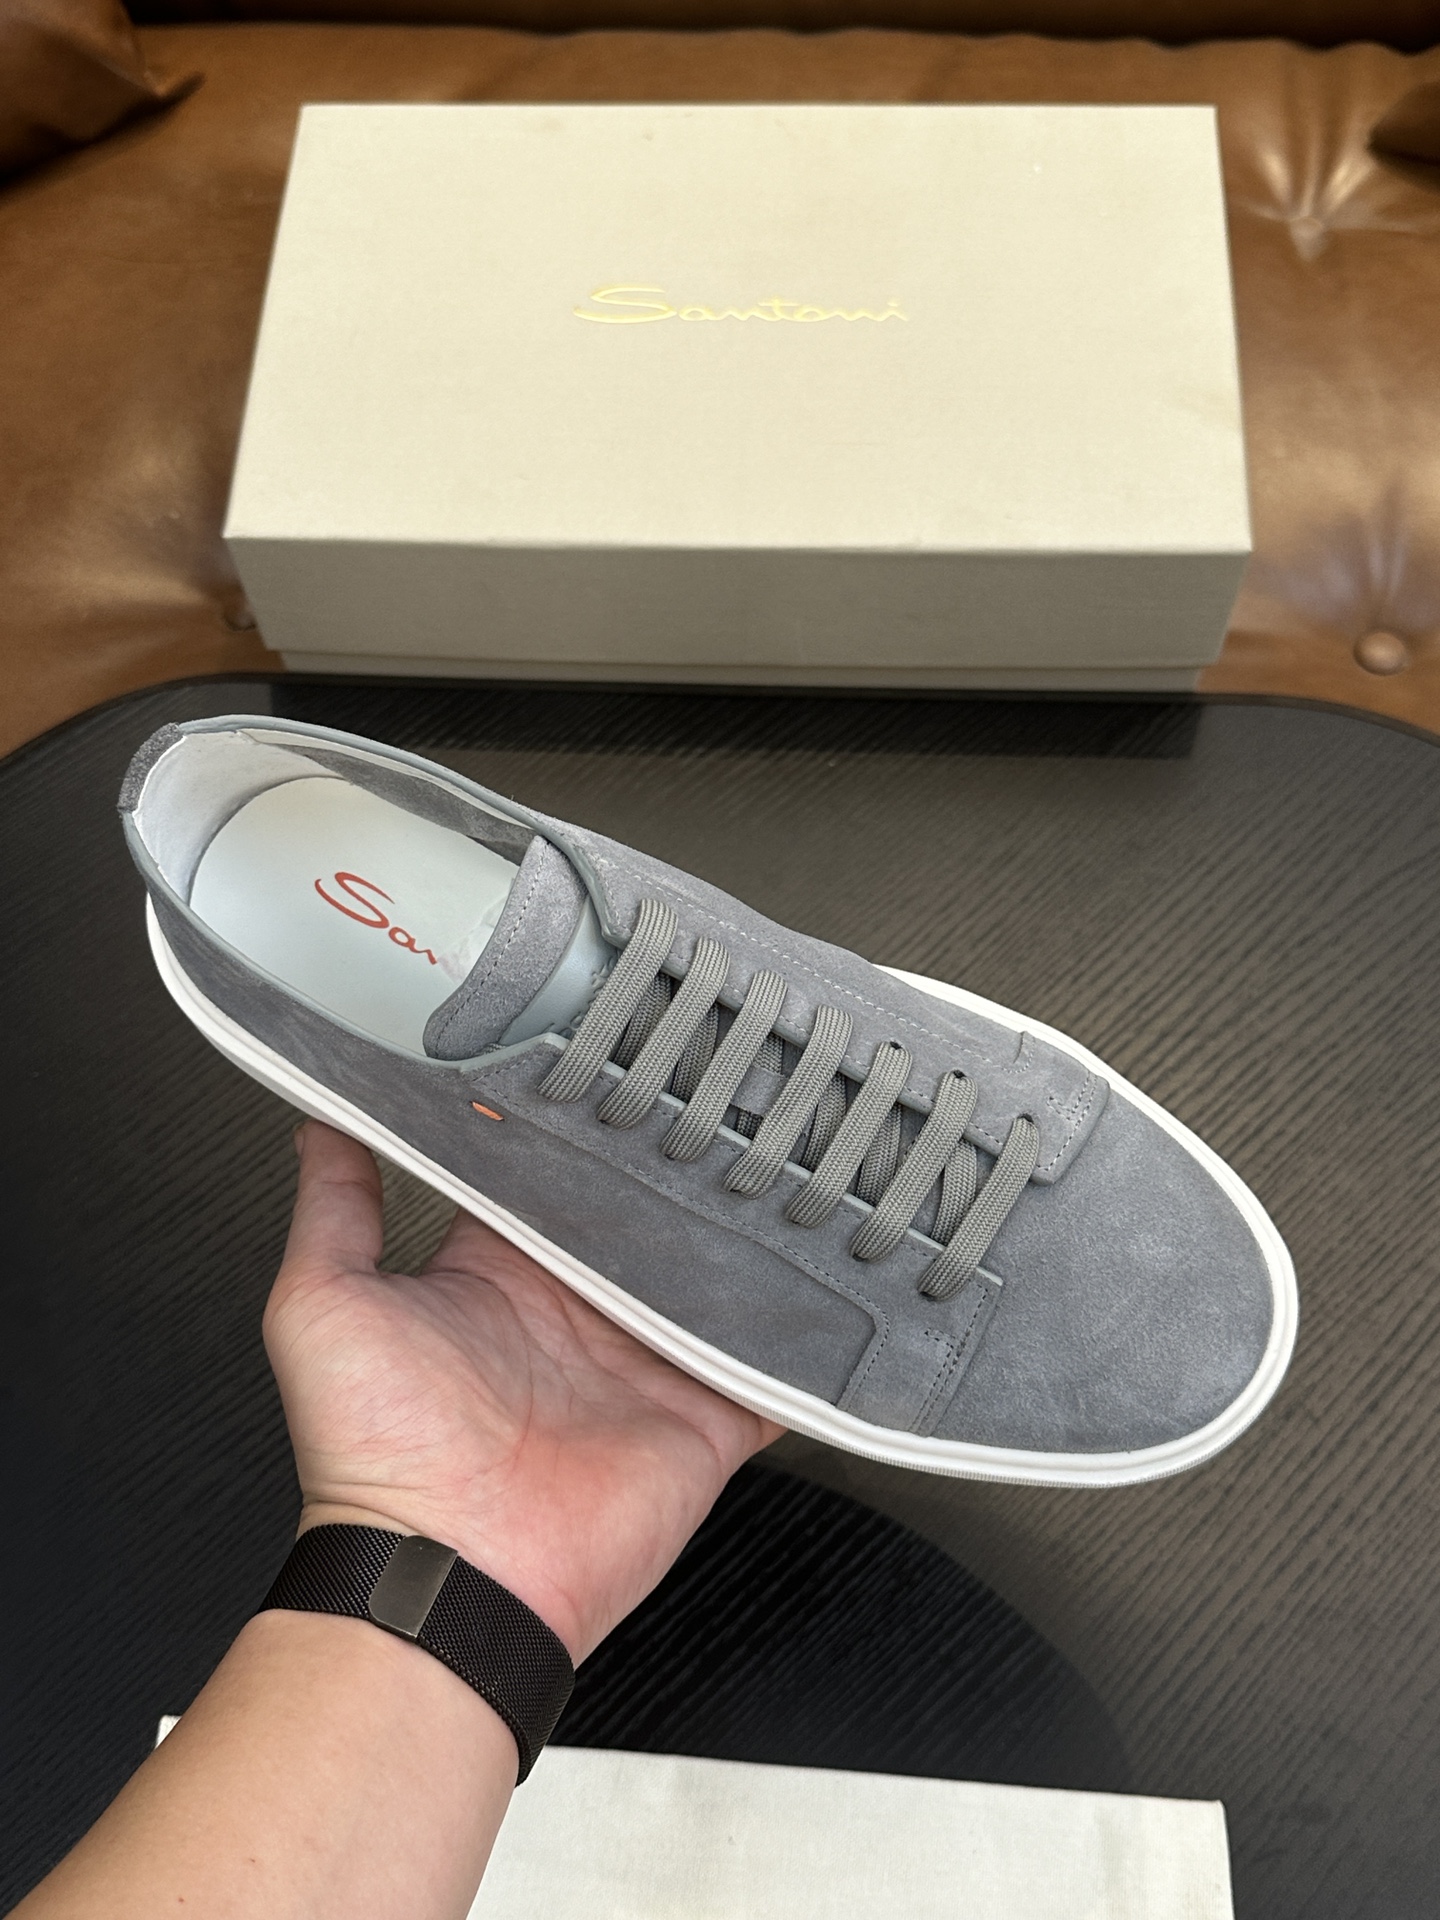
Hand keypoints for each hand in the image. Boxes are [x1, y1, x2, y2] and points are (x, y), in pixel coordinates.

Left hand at [265, 1121, 782, 1661]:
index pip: (545, 1181)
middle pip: (642, 1221)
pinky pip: (769, 1370)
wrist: (446, 1579)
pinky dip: (799, 1340)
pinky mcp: (701, 1419)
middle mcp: (576, 1313)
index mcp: (498, 1277)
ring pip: (713, 1280)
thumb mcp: (322, 1304)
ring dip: (741, 1238)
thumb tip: (319, 1123)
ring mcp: (643, 1367)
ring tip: (778, 1169)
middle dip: (672, 1172)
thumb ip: (334, 1208)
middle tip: (710, 1103)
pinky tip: (824, 1281)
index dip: (573, 1130)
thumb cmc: (374, 1458)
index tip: (602, 1068)